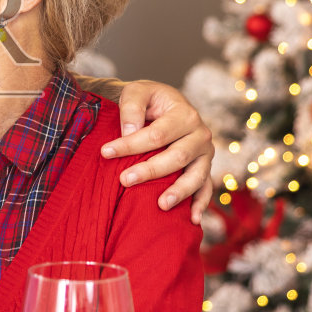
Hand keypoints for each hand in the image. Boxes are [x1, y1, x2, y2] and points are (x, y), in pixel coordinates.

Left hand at [103, 80, 215, 224]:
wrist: (163, 105)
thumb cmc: (148, 100)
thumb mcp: (136, 92)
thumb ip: (132, 107)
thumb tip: (129, 132)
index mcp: (185, 114)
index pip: (158, 134)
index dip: (131, 144)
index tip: (106, 152)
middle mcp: (200, 134)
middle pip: (177, 156)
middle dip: (150, 170)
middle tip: (124, 180)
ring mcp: (205, 154)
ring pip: (196, 176)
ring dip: (179, 192)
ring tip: (161, 204)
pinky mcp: (205, 168)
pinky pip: (206, 188)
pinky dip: (201, 204)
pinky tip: (192, 220)